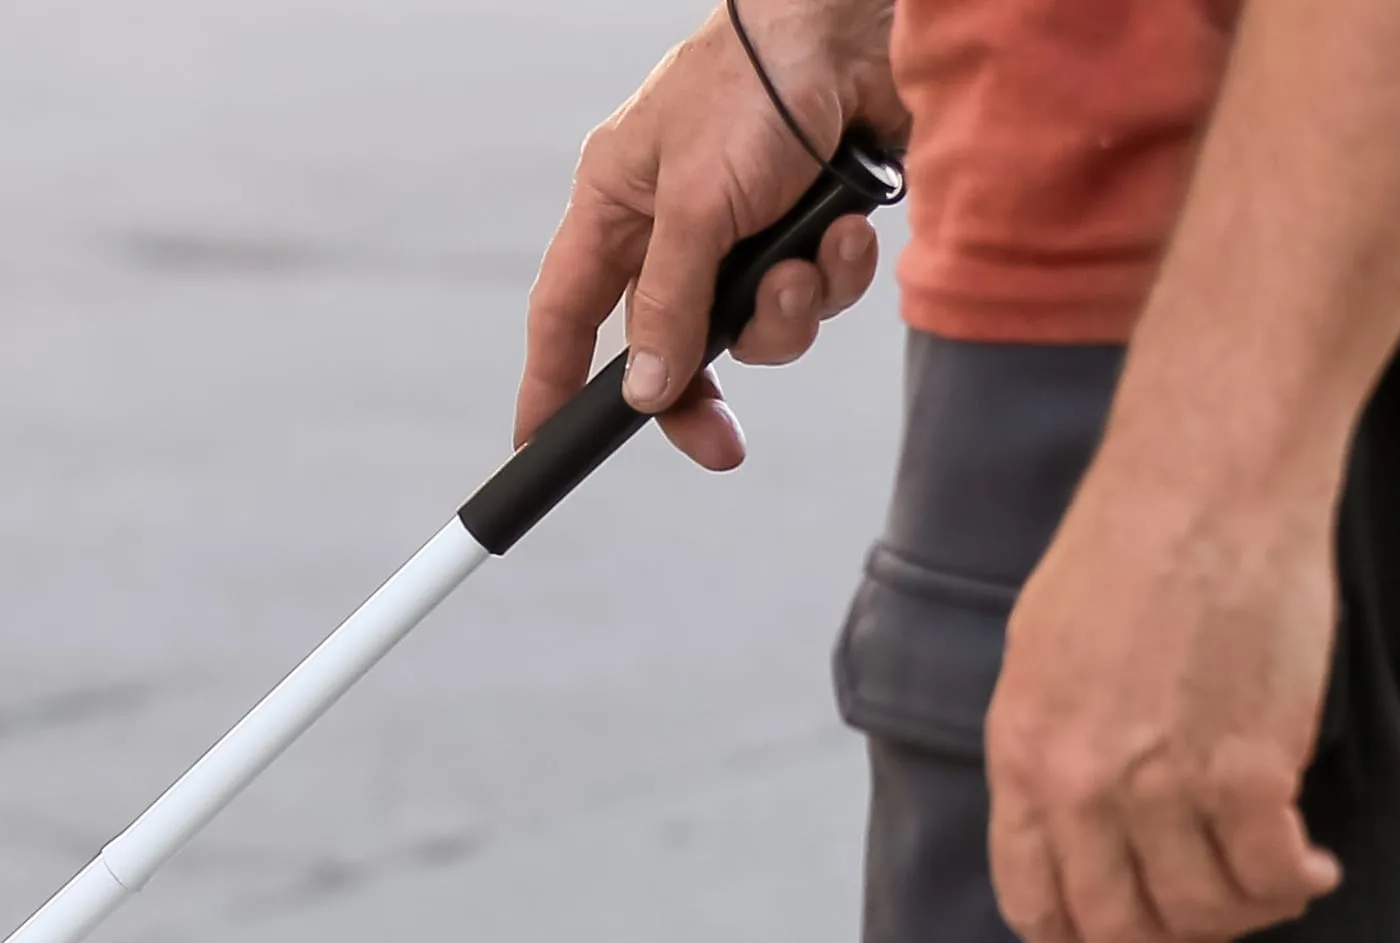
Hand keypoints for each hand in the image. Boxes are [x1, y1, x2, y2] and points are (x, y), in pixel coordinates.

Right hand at [517, 1, 901, 471]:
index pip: (565, 312)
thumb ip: (668, 305)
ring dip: (786, 311)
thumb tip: (644, 392)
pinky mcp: (807, 229)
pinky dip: (833, 273)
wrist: (857, 33)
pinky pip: (813, 293)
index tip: (541, 445)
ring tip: (803, 260)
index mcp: (617, 204)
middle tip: (722, 445)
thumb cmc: (755, 88)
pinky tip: (846, 229)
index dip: (551, 381)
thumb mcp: (697, 205)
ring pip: (753, 328)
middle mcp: (675, 223)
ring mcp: (744, 229)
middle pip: (669, 345)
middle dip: (704, 389)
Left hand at [985, 457, 1347, 942]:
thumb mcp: (1041, 653)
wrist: (1207, 484)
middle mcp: (1085, 787)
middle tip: (1204, 938)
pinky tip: (1314, 871)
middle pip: (1120, 923)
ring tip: (1268, 896)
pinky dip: (1296, 887)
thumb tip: (1073, 812)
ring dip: (1240, 920)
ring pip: (1203, 910)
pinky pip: (1271, 874)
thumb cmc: (1128, 544)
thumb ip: (1049, 744)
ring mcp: (1166, 786)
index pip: (1034, 900)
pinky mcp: (1249, 771)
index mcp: (1022, 758)